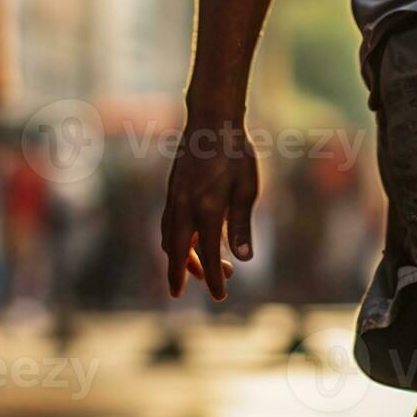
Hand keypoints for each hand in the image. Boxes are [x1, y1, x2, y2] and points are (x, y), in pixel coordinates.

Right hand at [161, 114, 258, 300]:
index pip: (209, 257)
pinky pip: (168, 223)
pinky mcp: (172, 190)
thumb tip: (244, 259)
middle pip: (178, 252)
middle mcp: (185, 207)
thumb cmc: (236, 153)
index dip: (213, 280)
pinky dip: (175, 239)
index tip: (219, 296)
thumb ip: (242, 225)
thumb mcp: (247, 189)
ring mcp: (175, 198)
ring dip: (179, 257)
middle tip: (184, 293)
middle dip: (181, 275)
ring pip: (170, 238)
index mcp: (207, 209)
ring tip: (195, 268)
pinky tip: (188, 240)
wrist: (211, 120)